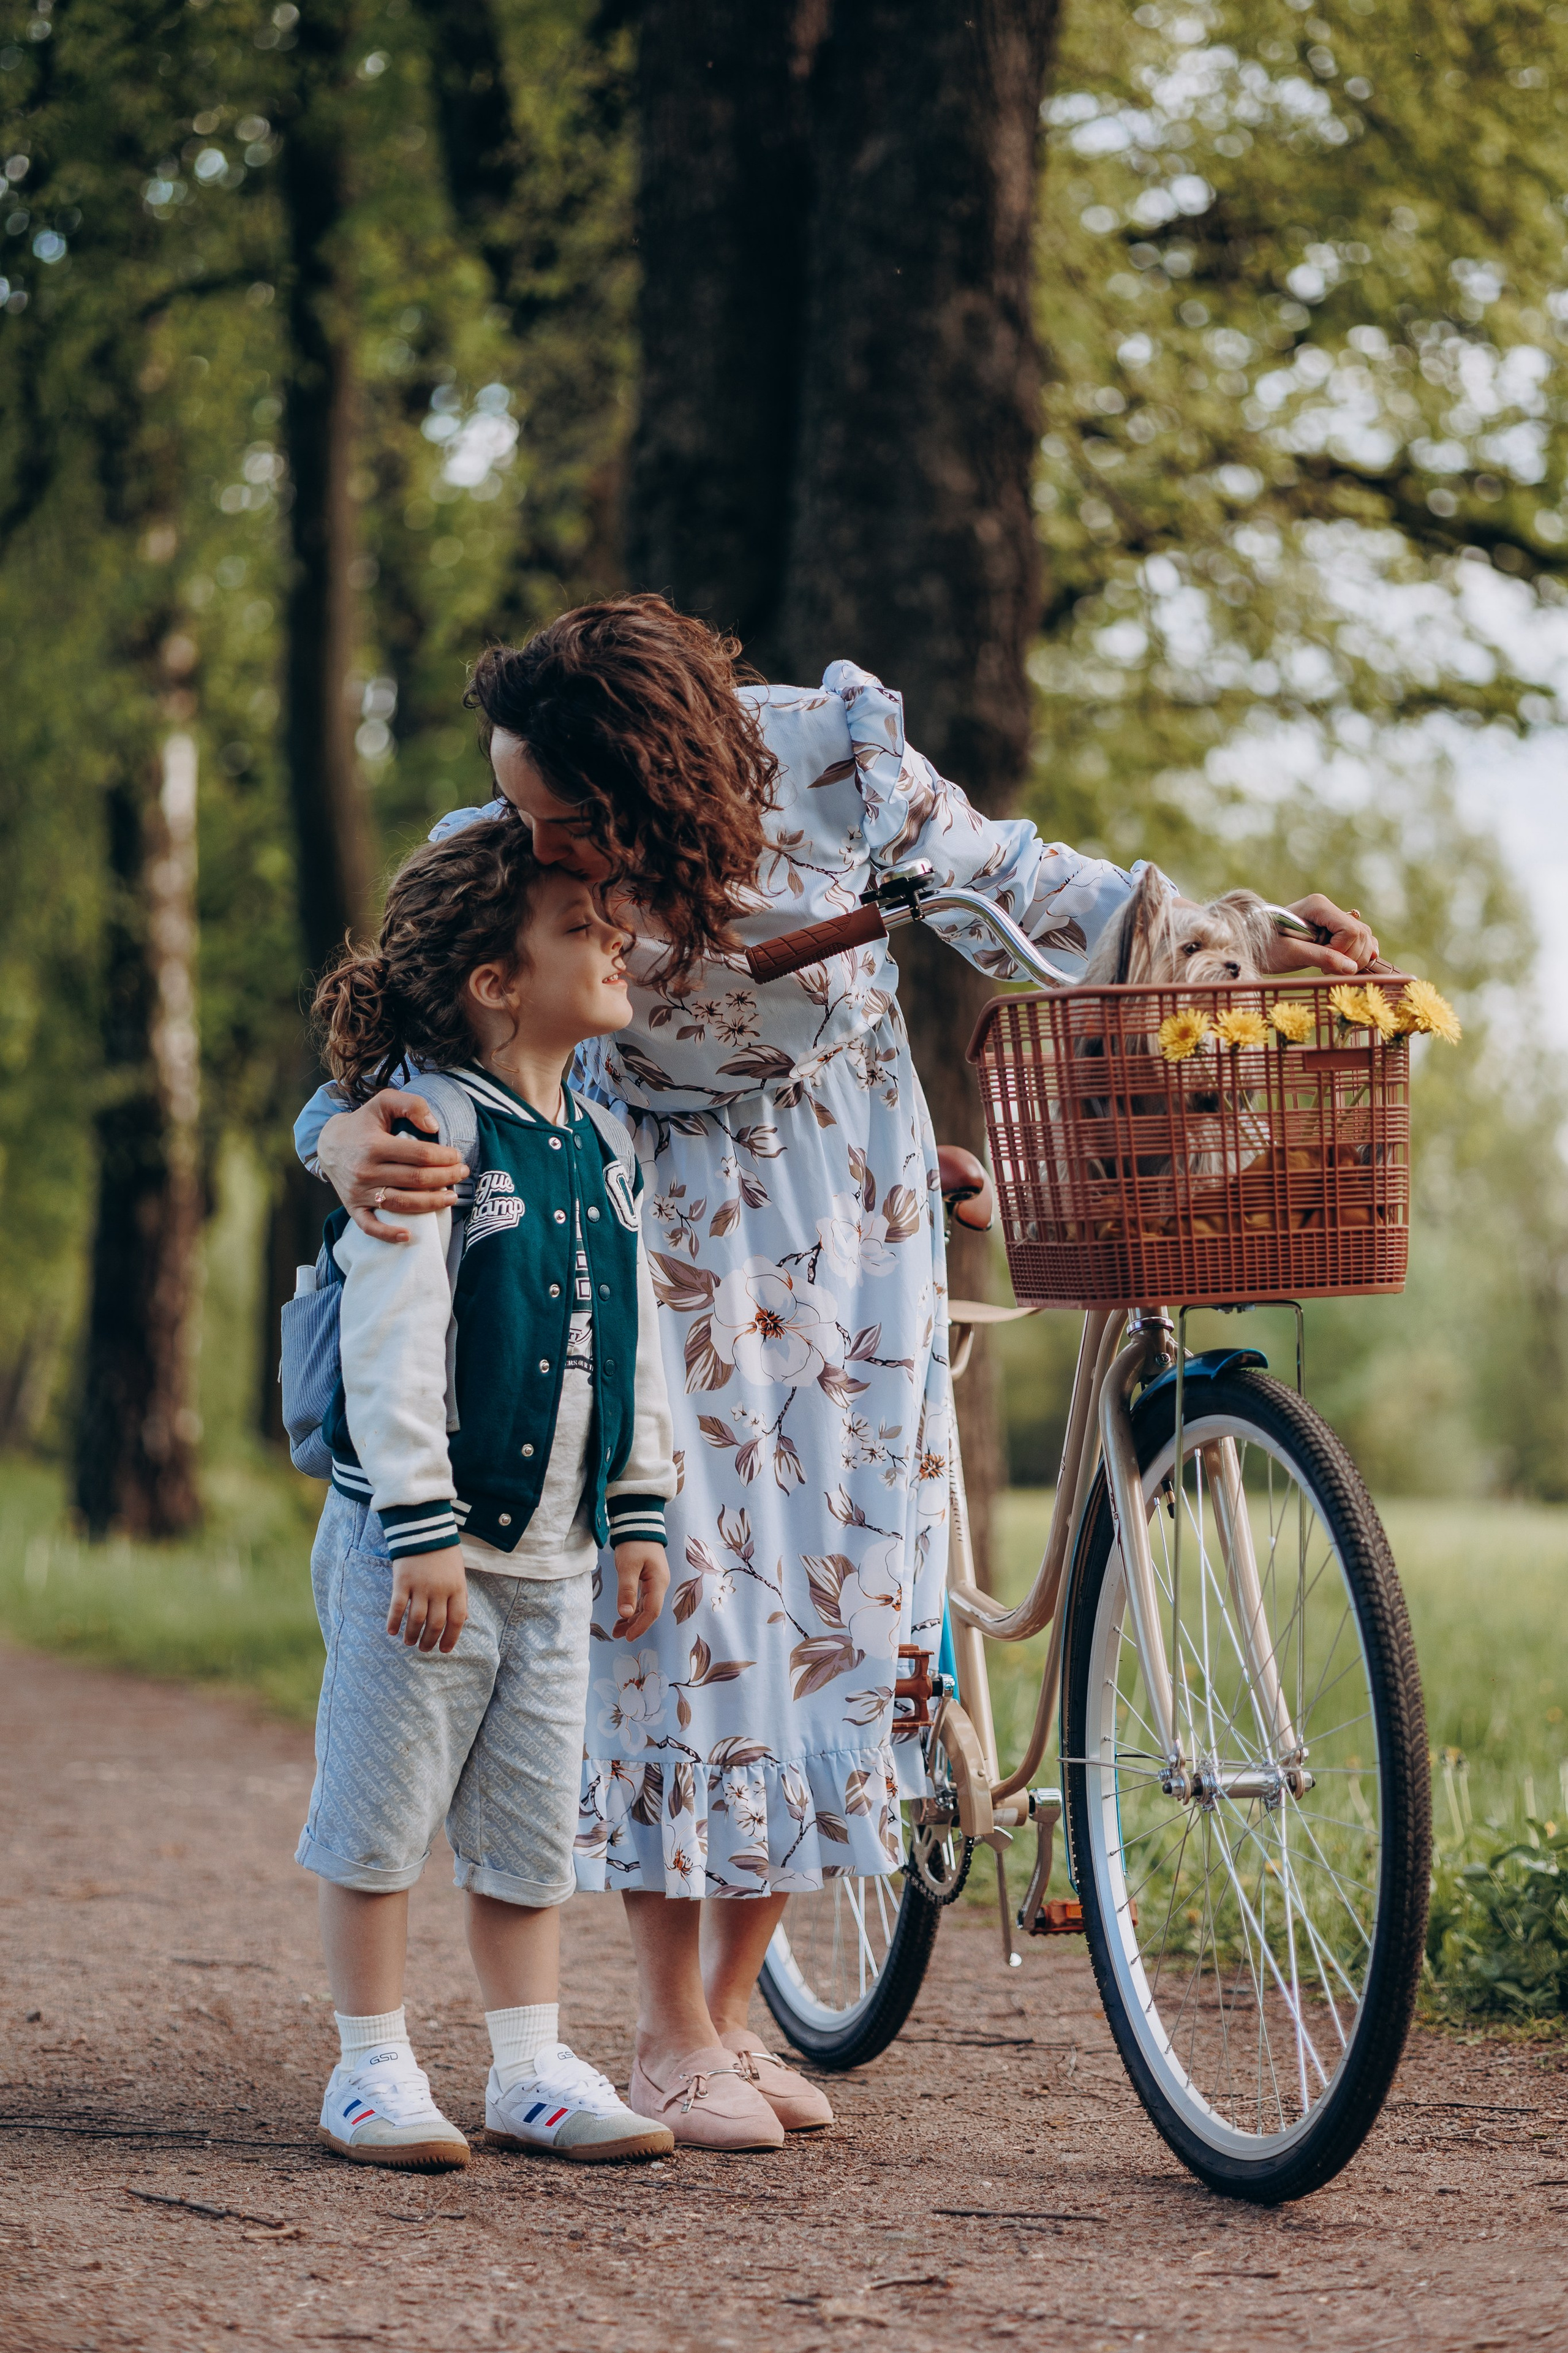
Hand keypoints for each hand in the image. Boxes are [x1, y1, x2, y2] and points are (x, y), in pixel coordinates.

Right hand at [316, 1094, 467, 1242]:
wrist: (327, 1143)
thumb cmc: (363, 1123)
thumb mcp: (384, 1102)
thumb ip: (411, 1105)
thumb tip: (434, 1127)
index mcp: (374, 1145)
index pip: (420, 1154)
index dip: (445, 1157)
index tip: (457, 1157)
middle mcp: (365, 1170)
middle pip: (416, 1179)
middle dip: (445, 1178)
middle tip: (462, 1174)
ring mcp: (359, 1192)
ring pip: (401, 1203)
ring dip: (431, 1203)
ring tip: (452, 1198)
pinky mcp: (353, 1207)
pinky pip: (370, 1226)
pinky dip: (389, 1234)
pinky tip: (408, 1235)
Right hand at [387, 1547, 467, 1652]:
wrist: (425, 1528)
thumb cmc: (443, 1552)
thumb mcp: (458, 1572)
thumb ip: (461, 1596)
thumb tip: (463, 1619)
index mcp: (457, 1587)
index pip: (457, 1620)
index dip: (451, 1638)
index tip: (444, 1650)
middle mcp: (440, 1589)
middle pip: (436, 1623)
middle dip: (430, 1640)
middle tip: (424, 1648)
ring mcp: (420, 1585)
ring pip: (416, 1619)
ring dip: (412, 1634)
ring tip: (409, 1642)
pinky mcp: (402, 1581)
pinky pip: (398, 1607)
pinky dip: (394, 1621)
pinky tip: (392, 1631)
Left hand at [611, 1542, 668, 1641]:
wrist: (639, 1524)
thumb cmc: (634, 1543)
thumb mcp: (628, 1566)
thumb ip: (627, 1590)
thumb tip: (624, 1614)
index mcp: (658, 1582)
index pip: (652, 1611)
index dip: (640, 1625)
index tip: (628, 1636)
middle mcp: (660, 1584)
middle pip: (650, 1611)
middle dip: (635, 1625)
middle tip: (618, 1635)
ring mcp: (655, 1582)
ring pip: (645, 1606)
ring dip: (632, 1618)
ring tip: (617, 1629)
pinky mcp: (649, 1579)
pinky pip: (643, 1599)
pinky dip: (633, 1608)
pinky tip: (623, 1615)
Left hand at [1267, 895, 1381, 976]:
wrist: (1254, 944)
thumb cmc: (1266, 946)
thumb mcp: (1291, 953)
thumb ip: (1321, 958)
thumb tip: (1352, 968)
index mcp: (1318, 906)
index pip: (1350, 931)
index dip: (1342, 951)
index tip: (1322, 962)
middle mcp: (1329, 909)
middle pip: (1361, 935)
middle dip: (1350, 957)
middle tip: (1325, 969)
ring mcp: (1334, 919)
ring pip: (1365, 938)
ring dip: (1356, 959)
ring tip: (1329, 968)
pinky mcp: (1336, 931)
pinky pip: (1362, 941)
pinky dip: (1360, 955)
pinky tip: (1348, 966)